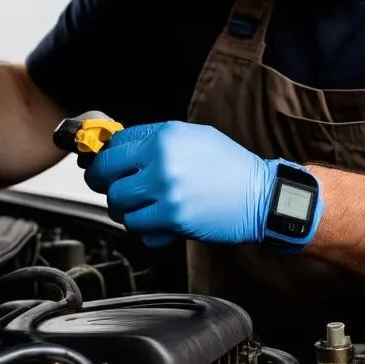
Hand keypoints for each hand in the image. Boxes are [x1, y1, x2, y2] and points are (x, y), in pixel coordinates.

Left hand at [84, 121, 278, 245]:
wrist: (259, 195)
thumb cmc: (229, 166)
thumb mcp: (194, 136)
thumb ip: (156, 140)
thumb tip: (121, 147)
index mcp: (165, 136)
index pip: (113, 145)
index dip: (105, 157)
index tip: (105, 165)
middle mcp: (162, 161)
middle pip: (105, 176)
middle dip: (106, 183)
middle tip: (116, 187)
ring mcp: (166, 191)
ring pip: (117, 205)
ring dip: (126, 208)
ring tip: (144, 205)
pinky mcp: (173, 218)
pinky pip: (136, 227)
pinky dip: (143, 227)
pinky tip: (159, 220)